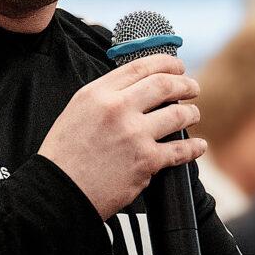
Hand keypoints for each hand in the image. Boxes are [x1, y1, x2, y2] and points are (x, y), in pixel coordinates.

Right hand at [38, 54, 204, 219]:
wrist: (57, 192)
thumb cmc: (64, 155)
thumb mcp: (78, 111)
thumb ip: (106, 97)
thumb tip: (137, 88)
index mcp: (98, 93)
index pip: (140, 66)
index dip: (166, 63)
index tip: (178, 66)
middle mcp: (117, 109)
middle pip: (165, 85)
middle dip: (185, 84)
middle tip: (192, 87)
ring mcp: (134, 135)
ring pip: (178, 115)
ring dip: (191, 113)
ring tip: (193, 114)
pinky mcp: (146, 161)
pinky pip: (180, 150)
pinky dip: (193, 147)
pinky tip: (198, 145)